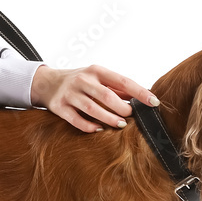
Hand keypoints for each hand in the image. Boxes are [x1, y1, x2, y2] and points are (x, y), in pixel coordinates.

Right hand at [30, 64, 158, 132]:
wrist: (47, 82)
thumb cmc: (80, 81)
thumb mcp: (98, 78)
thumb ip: (118, 88)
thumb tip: (143, 97)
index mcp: (96, 71)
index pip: (122, 81)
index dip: (140, 92)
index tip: (154, 101)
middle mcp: (83, 80)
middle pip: (106, 95)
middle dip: (122, 108)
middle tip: (131, 116)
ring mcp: (70, 94)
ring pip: (92, 108)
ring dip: (109, 118)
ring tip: (120, 124)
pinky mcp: (59, 107)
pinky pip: (76, 120)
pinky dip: (89, 126)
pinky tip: (99, 129)